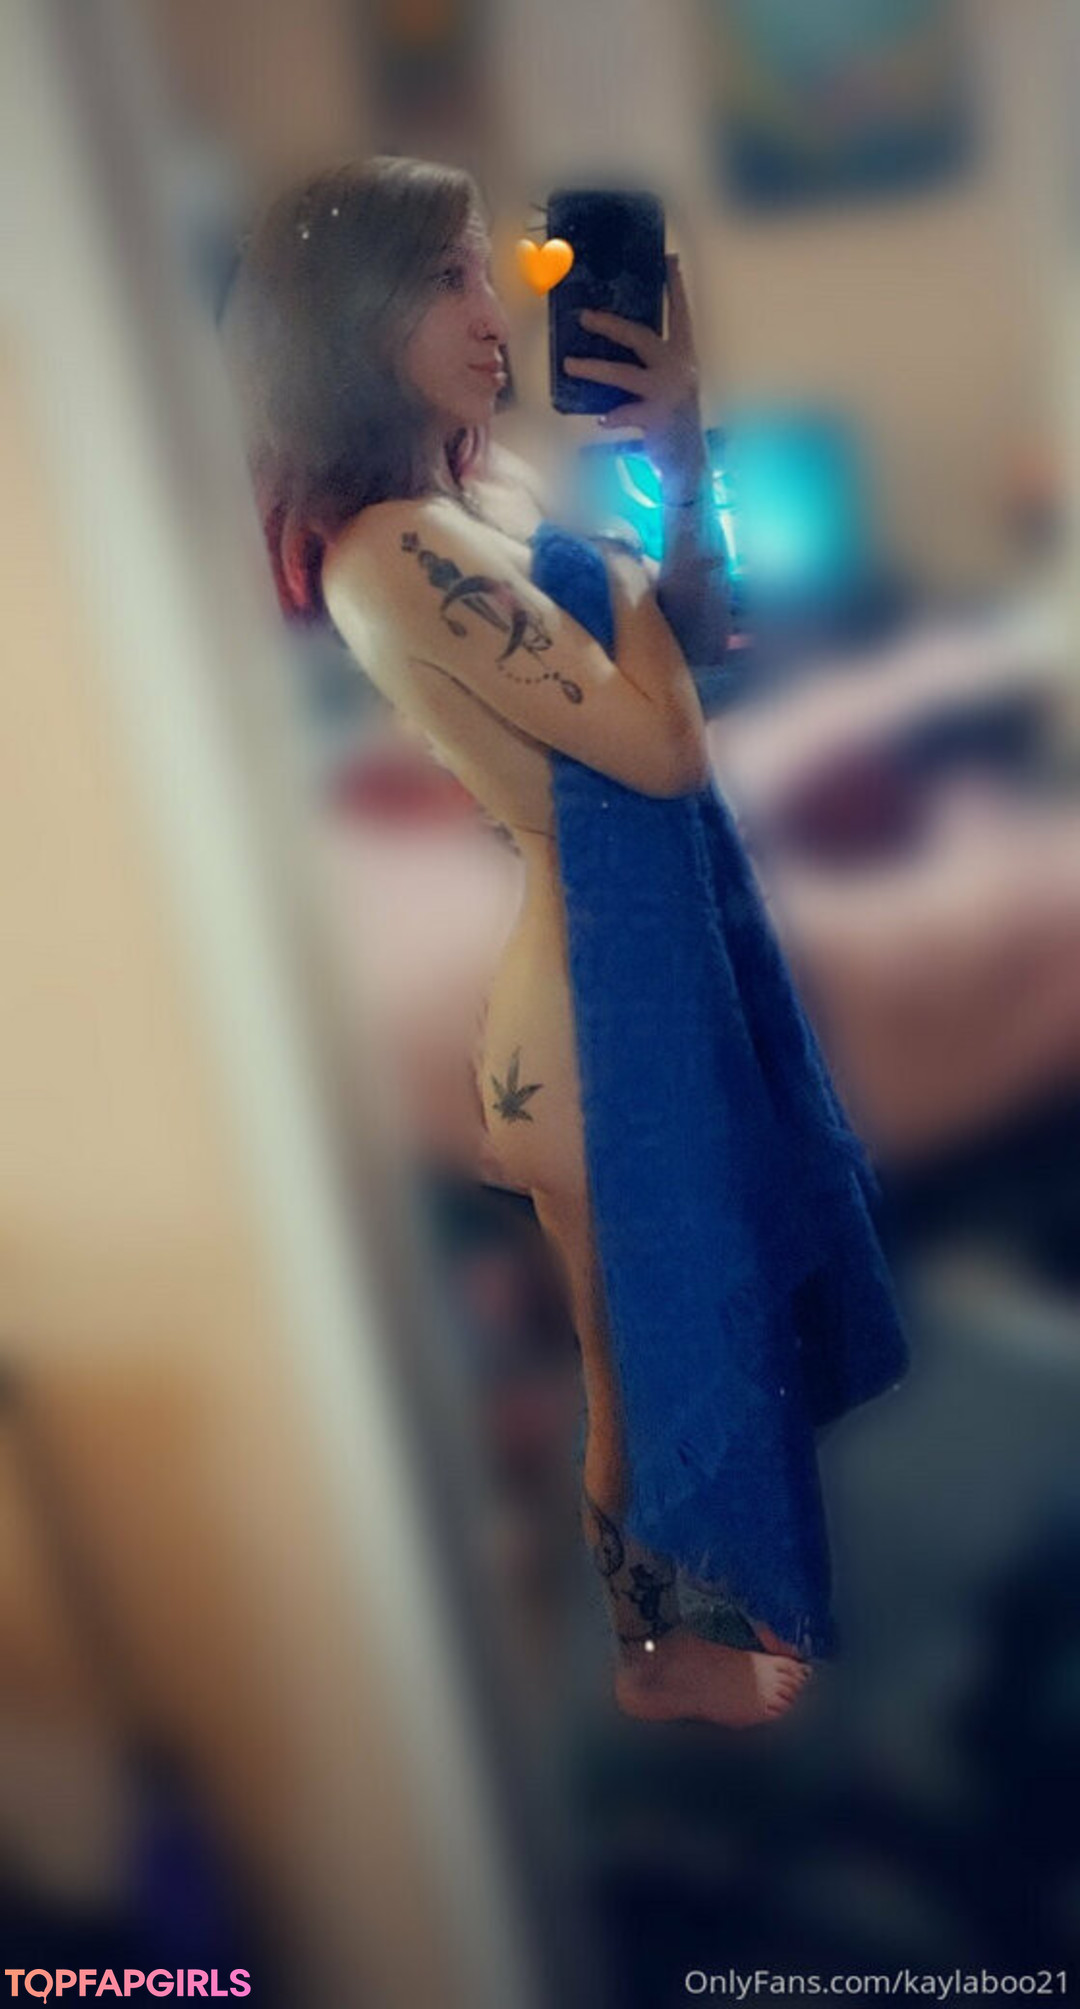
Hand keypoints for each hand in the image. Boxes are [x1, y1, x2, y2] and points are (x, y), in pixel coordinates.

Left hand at [563, 253, 704, 493]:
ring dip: (593, 369)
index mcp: (684, 355)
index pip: (680, 314)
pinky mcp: (658, 418)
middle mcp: (679, 369)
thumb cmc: (672, 418)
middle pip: (640, 337)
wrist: (688, 461)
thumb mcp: (670, 384)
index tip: (668, 259)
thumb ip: (653, 363)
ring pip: (624, 374)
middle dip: (610, 325)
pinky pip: (625, 413)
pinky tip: (602, 419)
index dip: (674, 287)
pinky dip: (612, 416)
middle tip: (584, 316)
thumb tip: (618, 340)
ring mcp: (669, 393)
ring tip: (569, 365)